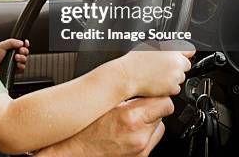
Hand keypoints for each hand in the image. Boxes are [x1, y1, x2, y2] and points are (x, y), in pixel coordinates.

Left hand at [0, 39, 29, 71]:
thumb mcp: (1, 45)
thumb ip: (12, 42)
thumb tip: (21, 42)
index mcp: (10, 48)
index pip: (21, 45)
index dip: (25, 44)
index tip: (25, 43)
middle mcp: (13, 55)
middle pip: (25, 53)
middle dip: (24, 51)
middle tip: (20, 51)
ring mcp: (14, 63)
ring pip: (24, 61)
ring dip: (22, 58)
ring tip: (16, 58)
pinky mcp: (14, 71)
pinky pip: (22, 69)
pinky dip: (21, 66)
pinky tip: (17, 64)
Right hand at [37, 96, 173, 156]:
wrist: (73, 152)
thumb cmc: (82, 130)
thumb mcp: (104, 105)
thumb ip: (126, 97)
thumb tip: (140, 88)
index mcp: (131, 118)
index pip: (165, 102)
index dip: (158, 95)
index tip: (151, 93)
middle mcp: (140, 136)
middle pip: (163, 114)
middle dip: (152, 107)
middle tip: (137, 104)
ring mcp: (141, 149)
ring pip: (159, 127)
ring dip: (149, 121)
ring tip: (130, 118)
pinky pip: (150, 140)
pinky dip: (143, 134)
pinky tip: (127, 131)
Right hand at [119, 42, 194, 96]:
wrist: (129, 76)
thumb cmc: (134, 61)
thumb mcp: (149, 45)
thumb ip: (163, 47)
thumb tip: (168, 49)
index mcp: (172, 50)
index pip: (189, 50)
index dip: (185, 53)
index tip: (183, 55)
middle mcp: (176, 63)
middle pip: (186, 65)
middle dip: (178, 66)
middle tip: (165, 67)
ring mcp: (176, 76)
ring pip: (181, 77)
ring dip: (173, 76)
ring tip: (158, 75)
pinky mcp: (172, 88)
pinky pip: (176, 88)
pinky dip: (169, 87)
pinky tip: (158, 83)